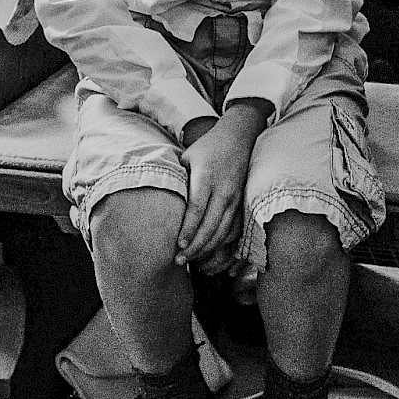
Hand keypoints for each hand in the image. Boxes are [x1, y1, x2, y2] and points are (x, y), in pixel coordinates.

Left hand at [175, 100, 270, 267]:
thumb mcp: (187, 158)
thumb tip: (157, 201)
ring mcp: (235, 197)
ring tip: (191, 260)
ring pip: (223, 231)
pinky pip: (232, 229)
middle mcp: (223, 189)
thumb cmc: (207, 148)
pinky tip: (208, 251)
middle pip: (210, 225)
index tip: (178, 245)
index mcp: (206, 177)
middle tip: (179, 260)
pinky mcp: (241, 203)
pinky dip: (221, 243)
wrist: (237, 137)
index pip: (197, 208)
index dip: (188, 229)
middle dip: (195, 246)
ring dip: (207, 248)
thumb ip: (176, 179)